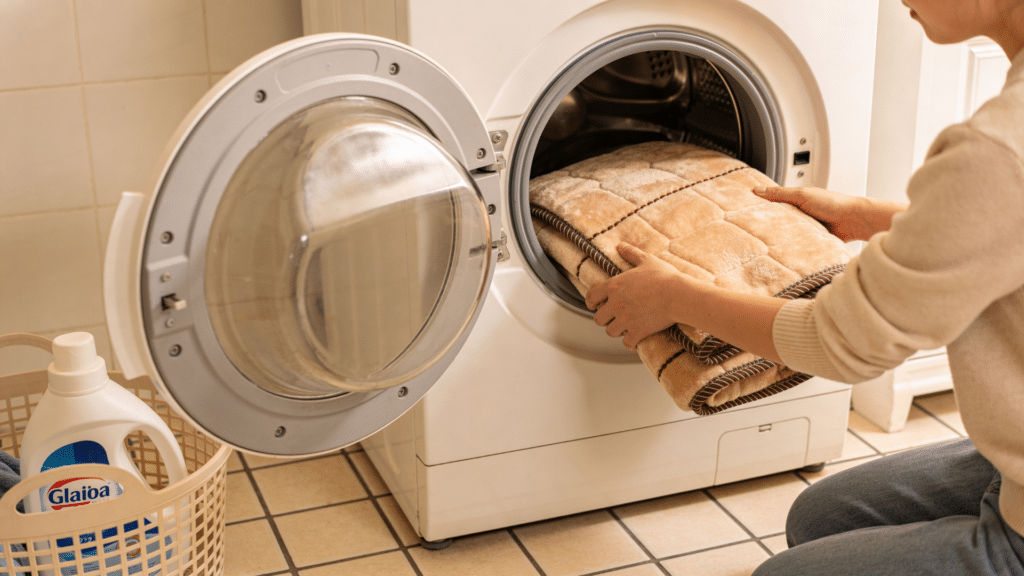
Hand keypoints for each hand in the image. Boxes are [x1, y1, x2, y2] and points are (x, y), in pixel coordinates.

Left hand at [585, 243, 686, 349]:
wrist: (678, 295)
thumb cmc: (664, 276)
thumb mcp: (646, 260)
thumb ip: (631, 253)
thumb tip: (620, 246)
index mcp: (614, 286)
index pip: (590, 297)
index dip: (591, 303)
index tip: (594, 306)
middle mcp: (616, 304)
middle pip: (598, 319)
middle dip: (604, 319)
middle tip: (612, 318)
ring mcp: (625, 319)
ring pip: (611, 331)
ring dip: (616, 330)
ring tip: (624, 327)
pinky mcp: (637, 331)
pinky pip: (626, 342)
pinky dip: (630, 342)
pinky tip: (634, 339)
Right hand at [752, 186, 870, 241]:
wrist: (854, 221)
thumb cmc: (833, 203)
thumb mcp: (802, 195)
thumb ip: (780, 194)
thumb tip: (757, 190)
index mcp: (797, 198)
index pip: (774, 201)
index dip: (761, 204)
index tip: (745, 208)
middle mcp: (800, 212)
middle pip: (778, 218)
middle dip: (768, 222)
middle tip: (751, 228)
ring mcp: (806, 226)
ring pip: (786, 231)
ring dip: (780, 235)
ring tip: (764, 240)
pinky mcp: (811, 239)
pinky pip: (797, 242)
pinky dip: (791, 244)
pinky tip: (782, 248)